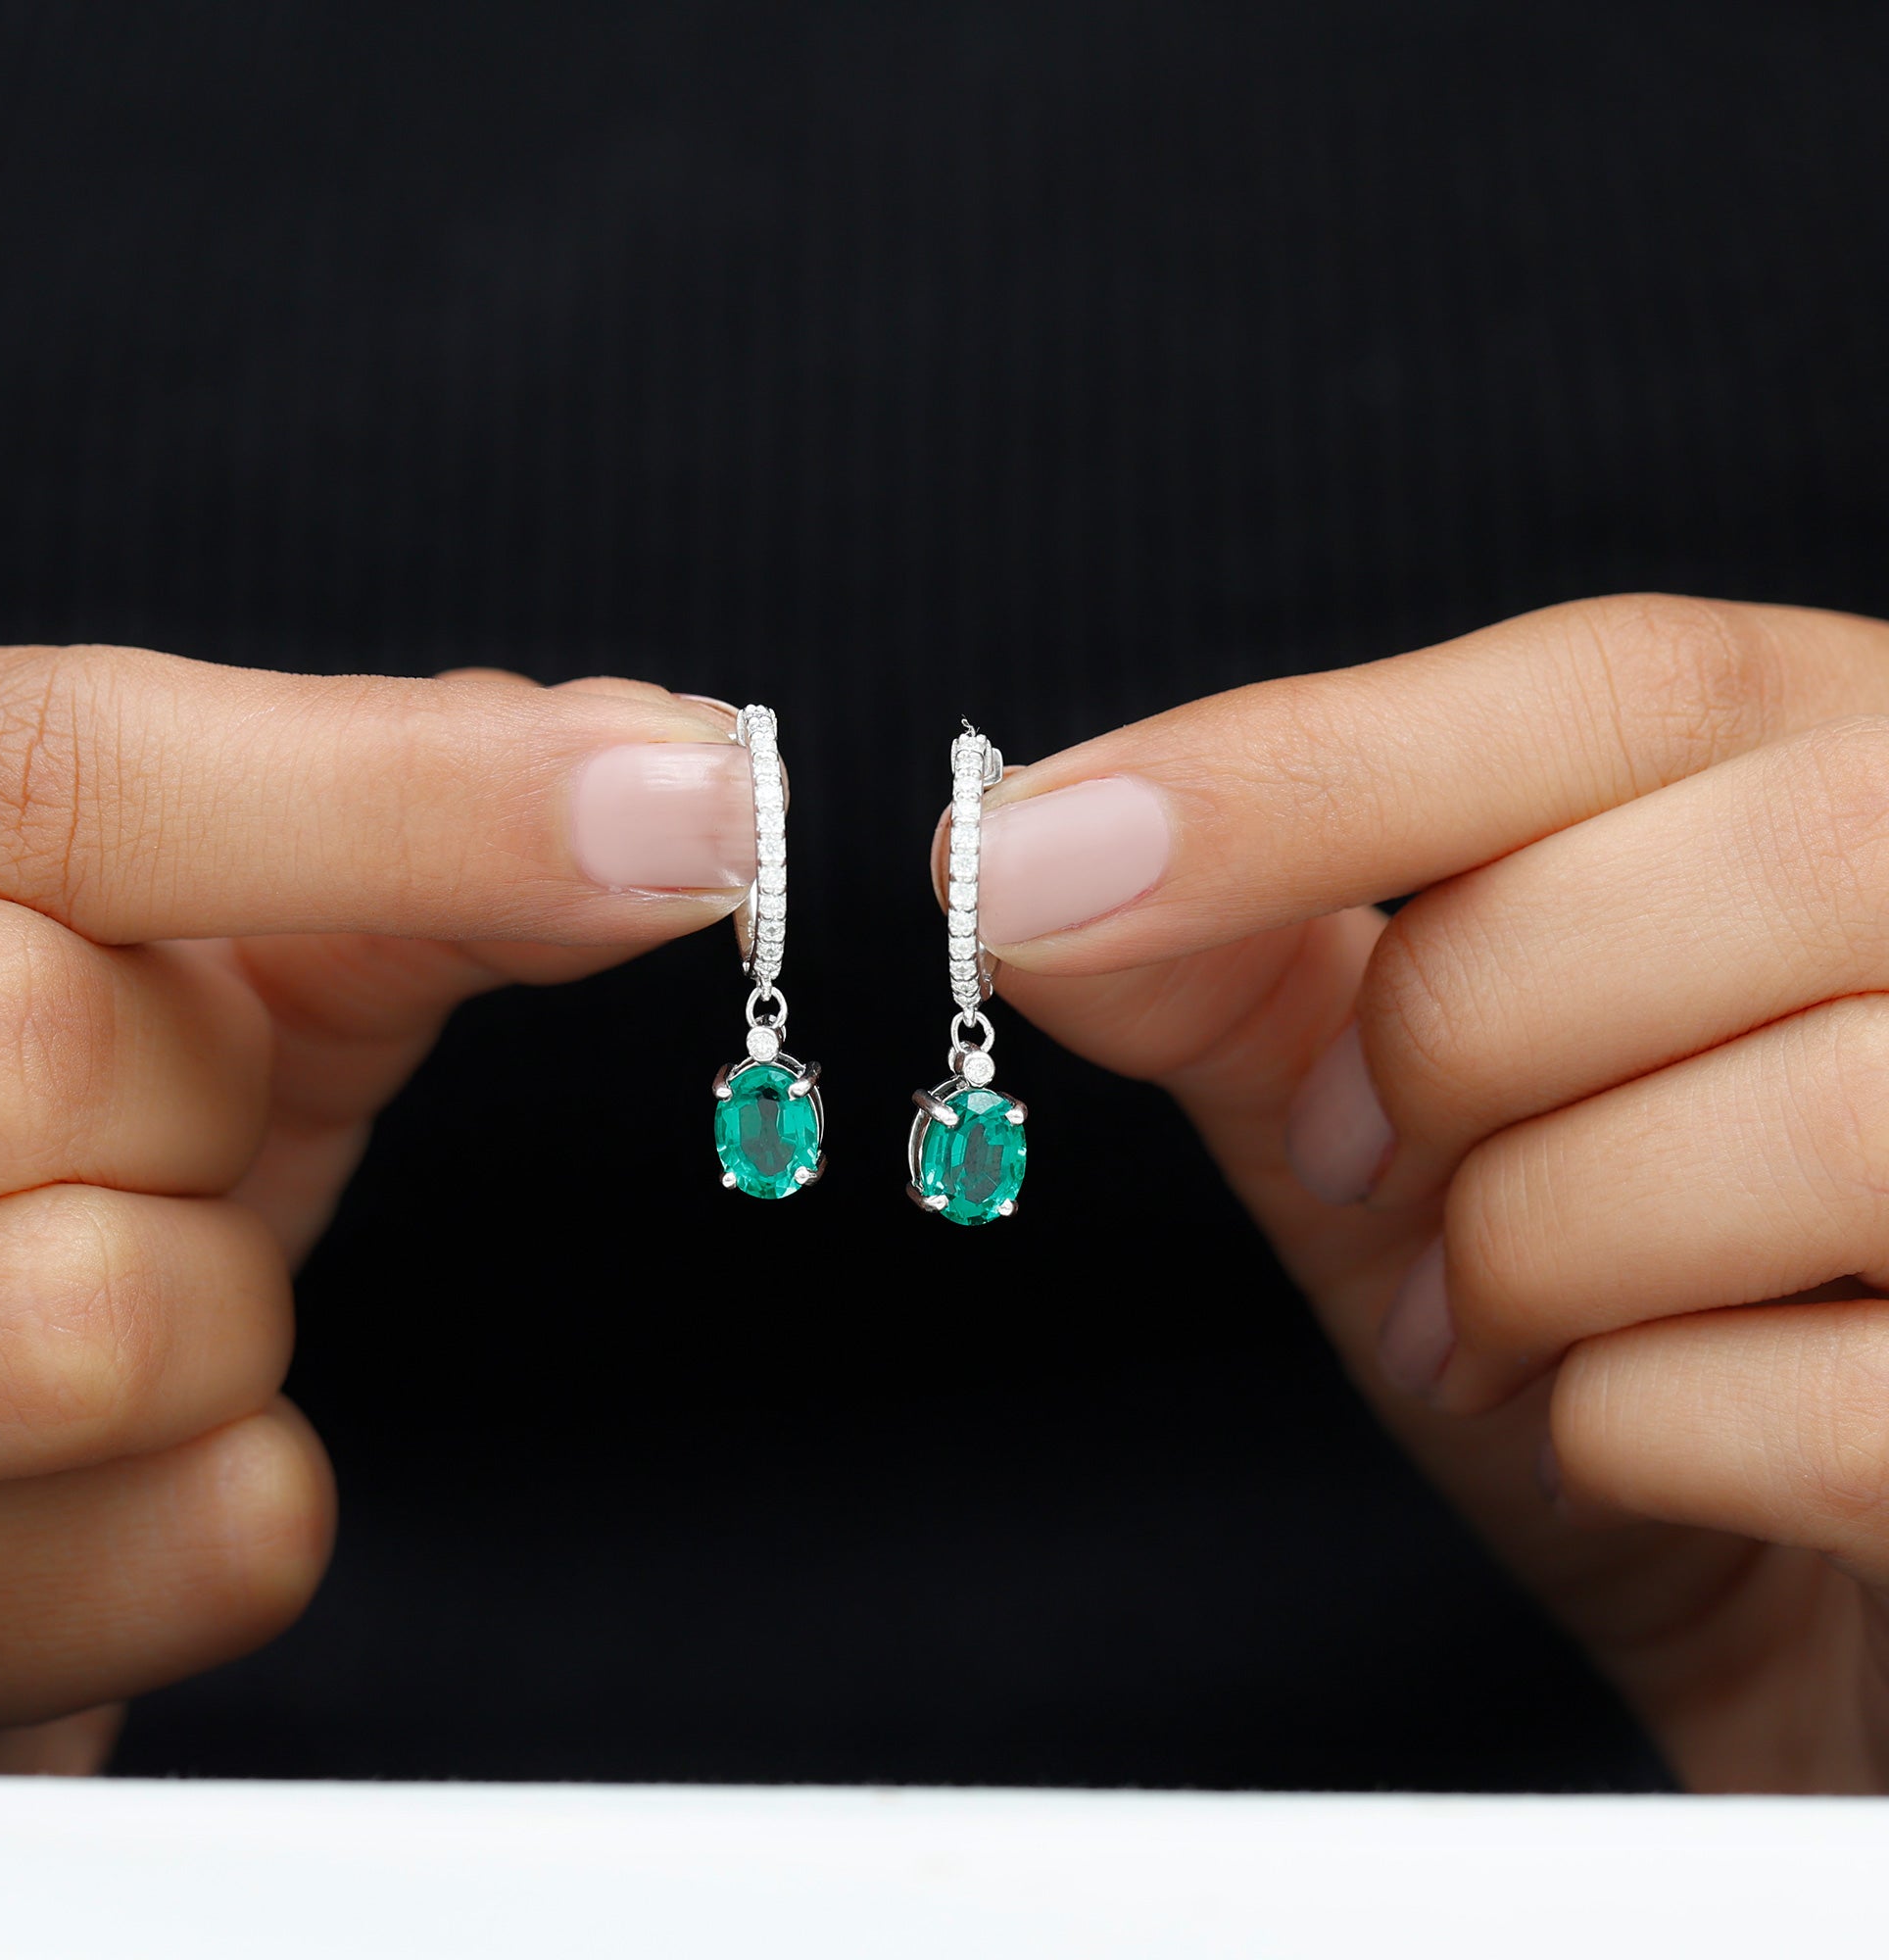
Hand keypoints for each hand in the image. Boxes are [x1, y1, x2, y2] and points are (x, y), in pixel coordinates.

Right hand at [0, 645, 754, 1772]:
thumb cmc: (52, 1150)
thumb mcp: (188, 968)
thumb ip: (391, 848)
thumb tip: (670, 775)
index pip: (58, 776)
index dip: (403, 790)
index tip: (697, 797)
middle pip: (47, 1048)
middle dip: (195, 1103)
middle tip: (149, 1139)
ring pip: (110, 1326)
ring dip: (218, 1316)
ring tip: (109, 1294)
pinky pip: (218, 1541)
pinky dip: (230, 1509)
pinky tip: (106, 1481)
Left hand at [958, 595, 1888, 1791]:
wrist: (1792, 1620)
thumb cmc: (1623, 1330)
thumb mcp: (1410, 1127)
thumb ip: (1251, 975)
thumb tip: (1028, 856)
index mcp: (1871, 796)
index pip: (1630, 685)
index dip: (1307, 766)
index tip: (1024, 857)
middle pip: (1754, 857)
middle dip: (1458, 1041)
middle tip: (1365, 1167)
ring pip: (1821, 1118)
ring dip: (1536, 1257)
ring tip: (1491, 1326)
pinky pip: (1849, 1404)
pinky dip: (1638, 1440)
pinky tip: (1624, 1443)